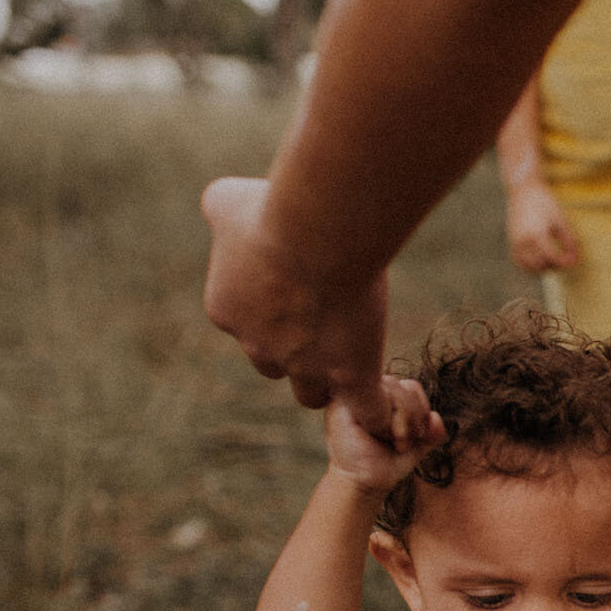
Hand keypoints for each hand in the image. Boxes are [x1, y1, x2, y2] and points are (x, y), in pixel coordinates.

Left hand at [201, 176, 408, 443]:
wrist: (317, 237)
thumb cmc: (273, 213)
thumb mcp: (229, 199)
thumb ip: (222, 210)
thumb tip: (225, 206)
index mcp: (227, 310)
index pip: (247, 323)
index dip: (275, 308)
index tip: (300, 282)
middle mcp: (260, 347)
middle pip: (275, 366)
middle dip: (296, 349)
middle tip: (327, 317)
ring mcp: (306, 367)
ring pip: (312, 393)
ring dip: (329, 380)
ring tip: (354, 356)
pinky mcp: (351, 377)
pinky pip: (366, 411)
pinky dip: (375, 411)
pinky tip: (388, 402)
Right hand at [324, 378, 443, 491]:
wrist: (364, 483)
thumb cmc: (386, 463)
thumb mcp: (417, 445)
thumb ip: (432, 431)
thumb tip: (436, 418)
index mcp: (383, 397)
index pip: (409, 386)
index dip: (421, 407)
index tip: (421, 434)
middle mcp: (366, 392)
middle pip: (401, 385)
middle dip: (414, 414)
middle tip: (405, 442)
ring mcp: (350, 395)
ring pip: (390, 386)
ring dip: (403, 417)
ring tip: (396, 441)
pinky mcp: (340, 404)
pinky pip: (372, 396)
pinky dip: (385, 417)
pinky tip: (382, 435)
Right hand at [505, 178, 579, 273]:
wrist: (523, 190)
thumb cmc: (545, 203)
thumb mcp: (561, 219)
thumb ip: (569, 240)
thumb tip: (575, 260)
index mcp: (537, 234)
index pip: (552, 257)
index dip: (565, 262)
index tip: (574, 261)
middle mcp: (523, 241)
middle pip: (540, 265)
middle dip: (554, 266)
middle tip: (564, 258)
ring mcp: (515, 242)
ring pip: (528, 267)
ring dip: (542, 268)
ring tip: (553, 258)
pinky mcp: (512, 242)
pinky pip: (519, 262)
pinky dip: (530, 265)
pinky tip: (541, 258)